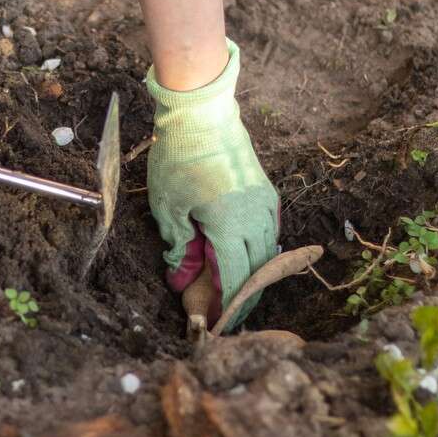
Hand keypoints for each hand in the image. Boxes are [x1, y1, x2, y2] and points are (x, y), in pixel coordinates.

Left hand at [146, 39, 278, 330]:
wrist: (201, 114)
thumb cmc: (179, 158)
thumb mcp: (168, 207)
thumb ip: (178, 247)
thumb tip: (181, 279)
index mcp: (229, 225)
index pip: (234, 279)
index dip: (227, 304)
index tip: (219, 322)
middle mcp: (255, 217)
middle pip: (256, 270)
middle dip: (244, 296)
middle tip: (229, 315)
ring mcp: (265, 203)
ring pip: (268, 252)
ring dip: (254, 274)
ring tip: (238, 292)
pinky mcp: (265, 191)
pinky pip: (269, 231)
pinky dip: (259, 250)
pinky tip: (245, 257)